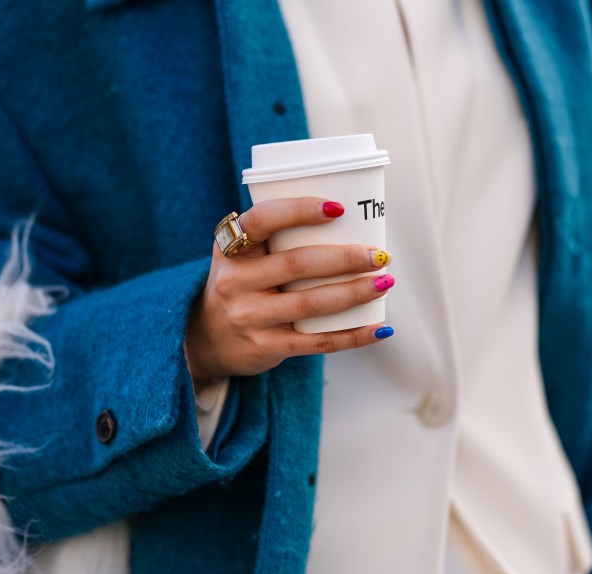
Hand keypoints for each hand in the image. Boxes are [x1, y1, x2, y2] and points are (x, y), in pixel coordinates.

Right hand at [185, 196, 394, 382]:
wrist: (207, 339)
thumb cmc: (241, 285)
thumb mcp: (241, 257)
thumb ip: (276, 239)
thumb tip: (348, 223)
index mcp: (230, 248)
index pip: (261, 220)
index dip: (299, 210)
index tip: (338, 209)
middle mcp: (234, 281)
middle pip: (297, 264)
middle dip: (345, 258)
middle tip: (378, 255)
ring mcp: (248, 316)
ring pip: (311, 303)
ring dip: (354, 293)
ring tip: (384, 283)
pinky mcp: (264, 347)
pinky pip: (315, 342)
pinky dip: (352, 336)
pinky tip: (378, 329)